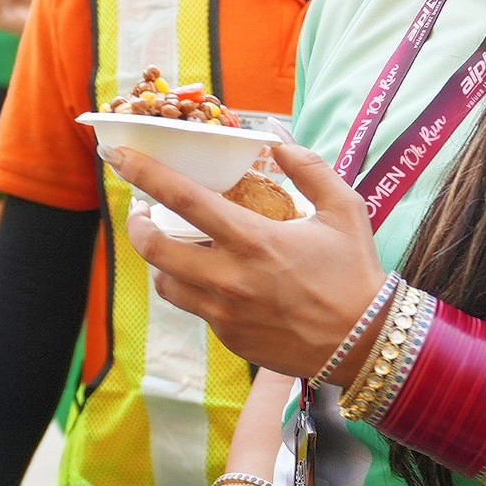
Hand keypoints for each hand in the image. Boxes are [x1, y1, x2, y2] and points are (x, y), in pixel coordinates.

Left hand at [111, 137, 384, 379]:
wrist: (366, 344)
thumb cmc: (355, 273)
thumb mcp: (344, 210)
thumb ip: (310, 169)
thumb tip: (279, 141)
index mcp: (254, 240)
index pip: (181, 199)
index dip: (144, 173)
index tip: (118, 156)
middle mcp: (230, 278)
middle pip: (154, 249)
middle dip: (137, 225)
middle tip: (140, 212)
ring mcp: (225, 313)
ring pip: (166, 283)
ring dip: (160, 261)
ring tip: (173, 245)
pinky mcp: (228, 338)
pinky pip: (194, 308)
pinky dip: (193, 288)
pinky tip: (211, 277)